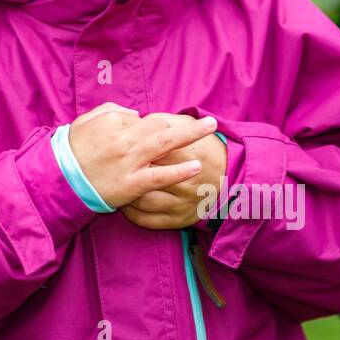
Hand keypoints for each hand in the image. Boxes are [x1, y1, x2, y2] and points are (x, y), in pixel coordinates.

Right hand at [68, 103, 216, 209]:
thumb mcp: (87, 121)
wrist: (59, 180)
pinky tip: (196, 167)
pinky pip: (159, 176)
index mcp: (113, 122)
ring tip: (211, 131)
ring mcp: (128, 162)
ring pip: (164, 145)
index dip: (154, 125)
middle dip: (185, 126)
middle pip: (159, 126)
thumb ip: (113, 112)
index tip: (160, 134)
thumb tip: (136, 115)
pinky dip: (179, 171)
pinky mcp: (131, 184)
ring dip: (191, 136)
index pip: (144, 118)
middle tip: (209, 123)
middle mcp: (123, 139)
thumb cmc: (72, 150)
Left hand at [119, 112, 226, 230]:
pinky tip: (124, 203)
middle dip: (125, 171)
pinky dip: (132, 213)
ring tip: (114, 184)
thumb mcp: (186, 126)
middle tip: (109, 166)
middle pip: (145, 176)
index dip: (130, 147)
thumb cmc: (203, 145)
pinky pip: (149, 220)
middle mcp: (185, 182)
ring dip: (125, 194)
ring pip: (143, 201)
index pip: (151, 151)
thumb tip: (133, 119)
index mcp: (187, 154)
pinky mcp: (179, 219)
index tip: (116, 144)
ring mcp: (182, 203)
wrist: (231, 174)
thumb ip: (160, 121)